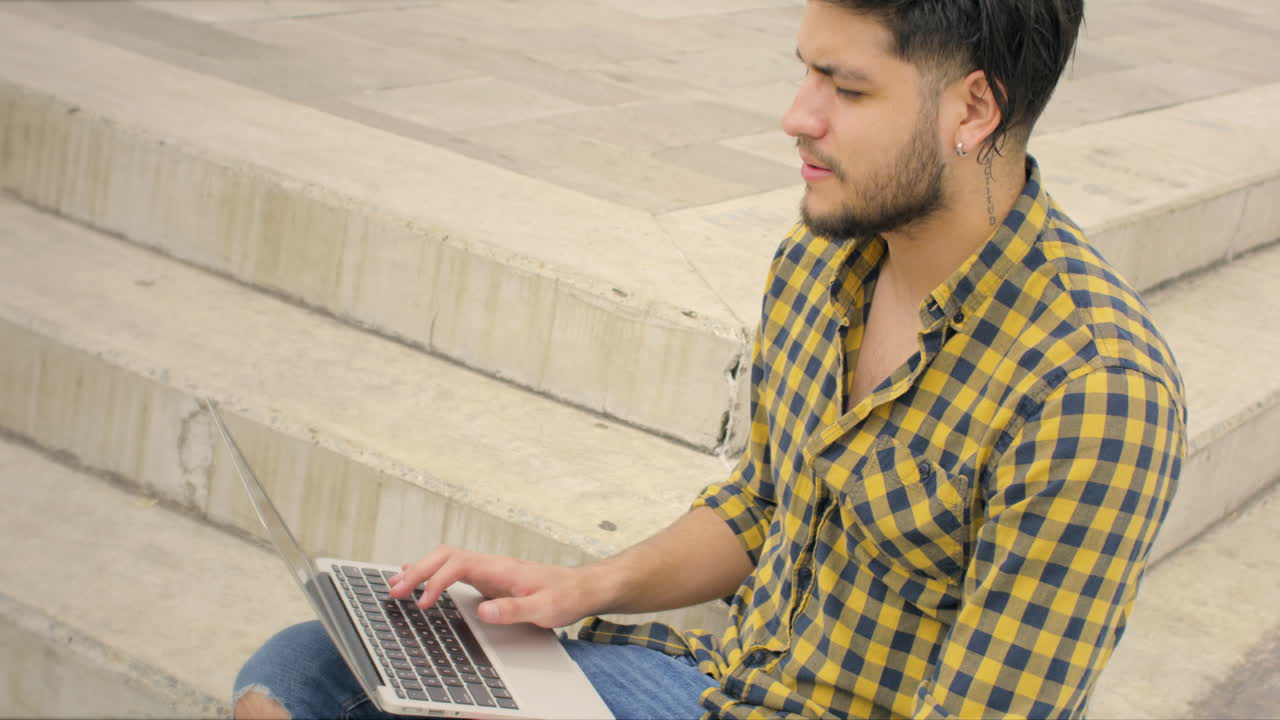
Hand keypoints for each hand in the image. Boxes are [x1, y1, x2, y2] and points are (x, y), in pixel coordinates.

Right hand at [387, 546, 612, 628]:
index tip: (423, 603)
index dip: (436, 582)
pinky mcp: (489, 578)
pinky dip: (434, 573)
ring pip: (447, 560)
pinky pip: (455, 569)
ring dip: (421, 569)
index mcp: (501, 568)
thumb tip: (483, 609)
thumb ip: (514, 610)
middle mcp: (492, 564)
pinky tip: (421, 580)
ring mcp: (489, 570)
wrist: (582, 588)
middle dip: (417, 571)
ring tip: (396, 585)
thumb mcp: (545, 609)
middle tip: (394, 591)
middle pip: (445, 556)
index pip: (458, 564)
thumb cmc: (565, 596)